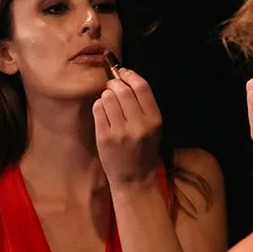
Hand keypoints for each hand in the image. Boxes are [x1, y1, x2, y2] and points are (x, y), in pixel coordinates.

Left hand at [92, 65, 162, 188]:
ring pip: (108, 97)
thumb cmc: (143, 150)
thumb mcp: (153, 128)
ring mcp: (120, 131)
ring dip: (106, 96)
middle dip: (114, 83)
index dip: (130, 75)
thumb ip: (143, 105)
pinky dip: (99, 107)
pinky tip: (103, 113)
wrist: (134, 179)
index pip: (142, 87)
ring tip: (109, 104)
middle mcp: (138, 125)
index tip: (123, 72)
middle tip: (112, 87)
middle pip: (123, 89)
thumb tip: (126, 77)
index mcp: (154, 120)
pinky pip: (98, 109)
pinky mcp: (105, 137)